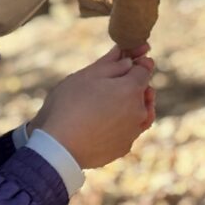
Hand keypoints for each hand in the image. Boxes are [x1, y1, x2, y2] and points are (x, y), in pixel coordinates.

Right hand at [30, 46, 154, 168]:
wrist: (59, 147)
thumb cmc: (70, 105)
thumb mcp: (87, 76)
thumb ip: (111, 64)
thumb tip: (126, 56)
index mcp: (131, 89)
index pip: (144, 69)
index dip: (138, 62)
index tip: (132, 59)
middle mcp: (139, 112)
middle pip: (145, 92)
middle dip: (135, 84)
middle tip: (120, 80)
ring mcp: (132, 132)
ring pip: (141, 114)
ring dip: (134, 105)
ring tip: (117, 102)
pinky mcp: (123, 148)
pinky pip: (129, 132)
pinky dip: (123, 125)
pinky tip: (107, 123)